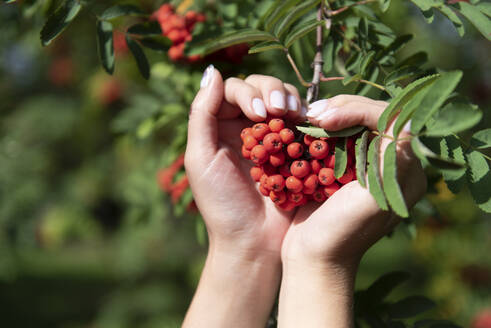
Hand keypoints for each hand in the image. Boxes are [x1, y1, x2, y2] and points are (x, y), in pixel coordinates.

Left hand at [183, 66, 304, 327]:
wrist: (254, 243)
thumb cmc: (222, 204)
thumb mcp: (200, 158)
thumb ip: (202, 114)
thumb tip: (211, 70)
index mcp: (220, 127)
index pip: (234, 90)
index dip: (248, 92)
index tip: (259, 112)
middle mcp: (246, 127)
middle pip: (261, 88)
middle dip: (272, 91)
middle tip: (279, 110)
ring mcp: (273, 138)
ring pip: (283, 100)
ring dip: (290, 99)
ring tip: (294, 114)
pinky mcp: (296, 151)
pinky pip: (302, 123)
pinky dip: (306, 118)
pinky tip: (308, 123)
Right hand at [278, 95, 426, 326]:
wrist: (314, 256)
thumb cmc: (342, 234)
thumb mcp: (373, 201)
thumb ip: (393, 165)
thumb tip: (404, 125)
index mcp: (405, 171)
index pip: (391, 121)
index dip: (359, 111)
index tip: (326, 120)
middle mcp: (390, 162)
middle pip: (373, 115)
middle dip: (343, 108)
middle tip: (312, 114)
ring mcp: (366, 162)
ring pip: (354, 120)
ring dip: (330, 113)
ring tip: (307, 117)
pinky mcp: (343, 164)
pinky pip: (337, 133)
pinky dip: (320, 126)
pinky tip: (305, 125)